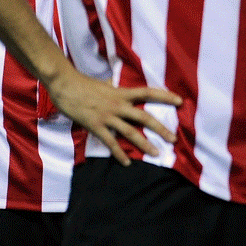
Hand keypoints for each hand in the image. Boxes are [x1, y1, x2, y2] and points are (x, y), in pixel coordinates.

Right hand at [46, 68, 181, 165]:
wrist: (65, 85)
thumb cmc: (83, 83)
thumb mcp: (103, 84)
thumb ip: (111, 87)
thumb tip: (112, 83)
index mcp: (122, 93)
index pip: (148, 92)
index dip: (165, 96)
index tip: (180, 101)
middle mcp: (118, 105)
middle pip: (144, 117)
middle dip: (160, 128)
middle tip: (173, 139)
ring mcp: (107, 116)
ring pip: (130, 132)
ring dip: (144, 144)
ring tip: (156, 154)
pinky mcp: (96, 125)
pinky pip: (110, 142)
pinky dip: (119, 153)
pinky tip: (127, 162)